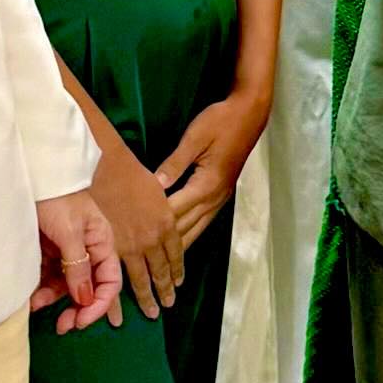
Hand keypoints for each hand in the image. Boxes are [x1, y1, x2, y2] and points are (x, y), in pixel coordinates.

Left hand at [31, 190, 122, 333]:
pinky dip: (42, 288)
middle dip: (76, 308)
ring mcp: (69, 251)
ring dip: (54, 299)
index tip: (80, 320)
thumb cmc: (58, 197)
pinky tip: (32, 296)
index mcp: (103, 244)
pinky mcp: (50, 250)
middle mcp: (89, 250)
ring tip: (36, 305)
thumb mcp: (70, 232)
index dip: (98, 305)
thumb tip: (84, 300)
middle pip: (88, 287)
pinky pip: (49, 276)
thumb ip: (78, 266)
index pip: (110, 282)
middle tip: (62, 326)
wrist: (35, 173)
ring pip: (66, 285)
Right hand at [90, 141, 184, 316]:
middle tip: (167, 305)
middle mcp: (153, 239)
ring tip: (151, 313)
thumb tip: (163, 210)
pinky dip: (118, 295)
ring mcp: (131, 247)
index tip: (178, 282)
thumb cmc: (127, 170)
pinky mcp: (109, 250)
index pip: (176, 253)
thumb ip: (161, 205)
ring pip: (142, 279)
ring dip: (147, 297)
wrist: (103, 167)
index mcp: (166, 222)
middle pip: (161, 271)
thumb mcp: (155, 186)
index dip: (177, 269)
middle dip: (164, 290)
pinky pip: (116, 278)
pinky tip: (119, 306)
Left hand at [154, 88, 269, 251]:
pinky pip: (203, 222)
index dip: (154, 224)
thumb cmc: (220, 122)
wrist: (249, 115)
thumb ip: (175, 163)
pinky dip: (190, 236)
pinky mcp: (221, 195)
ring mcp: (220, 199)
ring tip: (162, 267)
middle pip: (185, 227)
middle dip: (165, 247)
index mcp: (206, 184)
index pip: (174, 210)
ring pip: (196, 230)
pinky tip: (180, 245)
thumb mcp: (195, 137)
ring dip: (179, 249)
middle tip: (144, 261)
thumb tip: (154, 186)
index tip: (133, 237)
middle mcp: (214, 198)